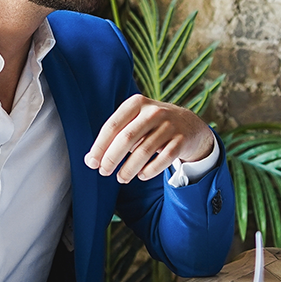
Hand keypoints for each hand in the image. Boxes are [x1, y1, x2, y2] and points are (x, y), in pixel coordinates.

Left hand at [84, 94, 214, 183]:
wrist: (189, 125)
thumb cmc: (153, 126)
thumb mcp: (135, 121)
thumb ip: (114, 136)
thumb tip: (91, 159)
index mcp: (137, 104)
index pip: (112, 126)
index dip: (100, 146)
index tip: (92, 163)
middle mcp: (154, 112)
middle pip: (127, 138)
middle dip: (112, 158)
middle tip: (104, 172)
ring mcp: (170, 125)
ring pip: (144, 151)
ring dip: (129, 168)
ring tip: (122, 178)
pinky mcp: (181, 140)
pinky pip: (163, 159)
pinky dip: (150, 170)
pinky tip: (141, 175)